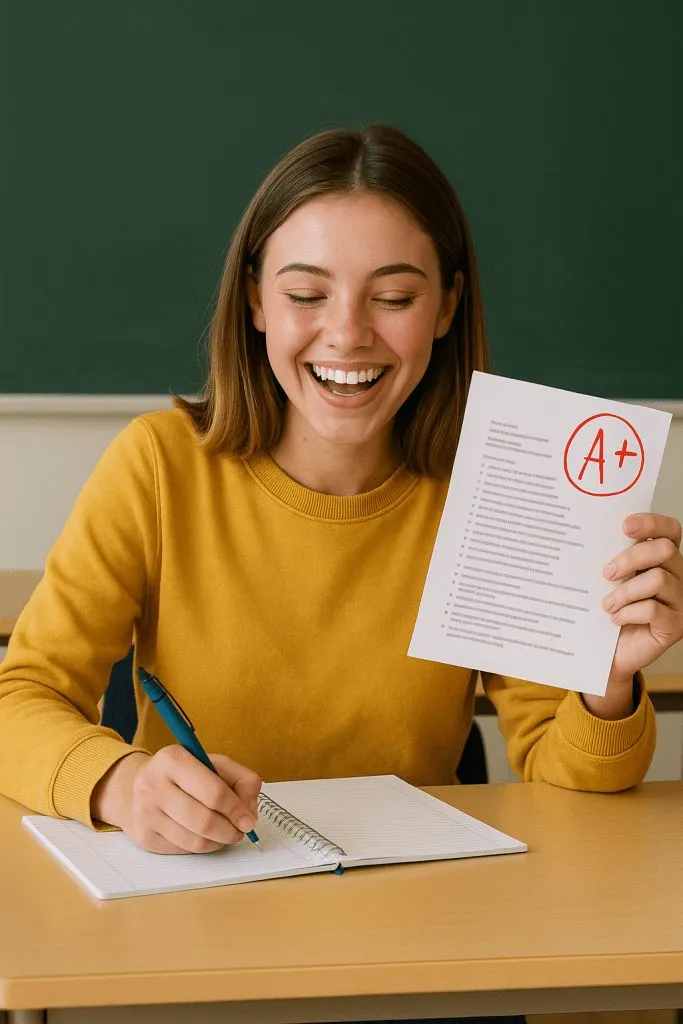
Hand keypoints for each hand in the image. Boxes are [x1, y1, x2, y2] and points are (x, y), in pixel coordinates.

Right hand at [91, 746, 261, 853]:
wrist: (137, 786)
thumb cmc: (184, 774)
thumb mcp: (214, 763)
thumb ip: (242, 780)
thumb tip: (249, 812)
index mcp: (173, 759)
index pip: (213, 792)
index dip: (236, 810)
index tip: (249, 820)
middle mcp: (153, 784)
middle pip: (204, 821)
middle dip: (230, 831)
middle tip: (240, 831)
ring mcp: (144, 812)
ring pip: (195, 841)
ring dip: (218, 842)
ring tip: (225, 833)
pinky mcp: (143, 836)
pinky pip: (183, 850)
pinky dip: (201, 846)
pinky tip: (203, 835)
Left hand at [584, 513, 682, 718]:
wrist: (608, 653)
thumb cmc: (609, 611)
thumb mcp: (610, 581)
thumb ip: (614, 560)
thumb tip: (592, 535)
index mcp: (663, 560)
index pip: (670, 531)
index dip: (652, 522)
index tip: (625, 526)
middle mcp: (679, 577)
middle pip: (664, 550)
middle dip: (631, 558)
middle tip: (606, 573)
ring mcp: (681, 602)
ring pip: (658, 580)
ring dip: (625, 591)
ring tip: (607, 603)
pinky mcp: (676, 625)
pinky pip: (653, 609)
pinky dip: (628, 612)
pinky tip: (615, 619)